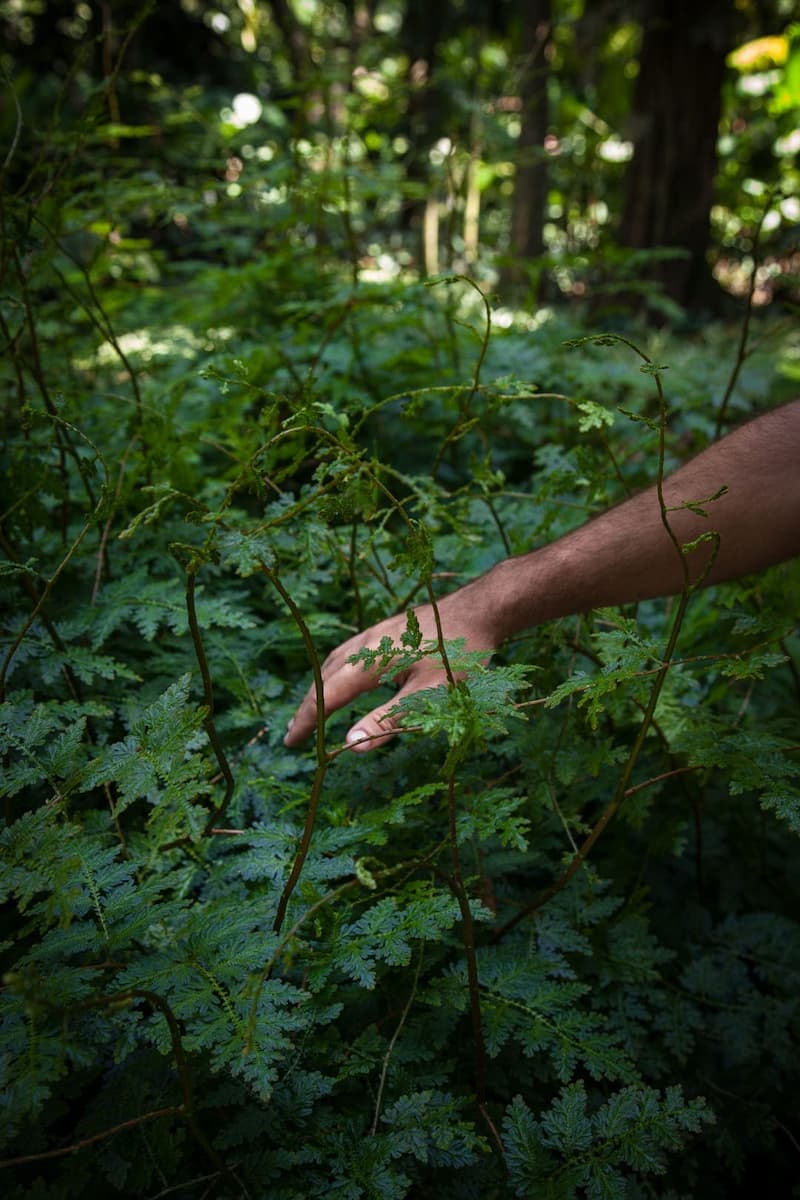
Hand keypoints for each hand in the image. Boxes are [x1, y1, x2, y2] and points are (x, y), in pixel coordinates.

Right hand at [283, 591, 499, 752]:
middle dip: (307, 707)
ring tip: (310, 710)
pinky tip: (341, 676)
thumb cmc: (459, 655)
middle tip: (293, 734)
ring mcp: (374, 633)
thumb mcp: (427, 695)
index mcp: (369, 662)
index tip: (290, 742)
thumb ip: (388, 721)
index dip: (307, 721)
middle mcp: (365, 645)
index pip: (327, 697)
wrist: (480, 609)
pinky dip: (333, 671)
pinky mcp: (386, 628)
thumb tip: (349, 746)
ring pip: (333, 663)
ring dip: (318, 688)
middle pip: (324, 679)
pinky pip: (347, 652)